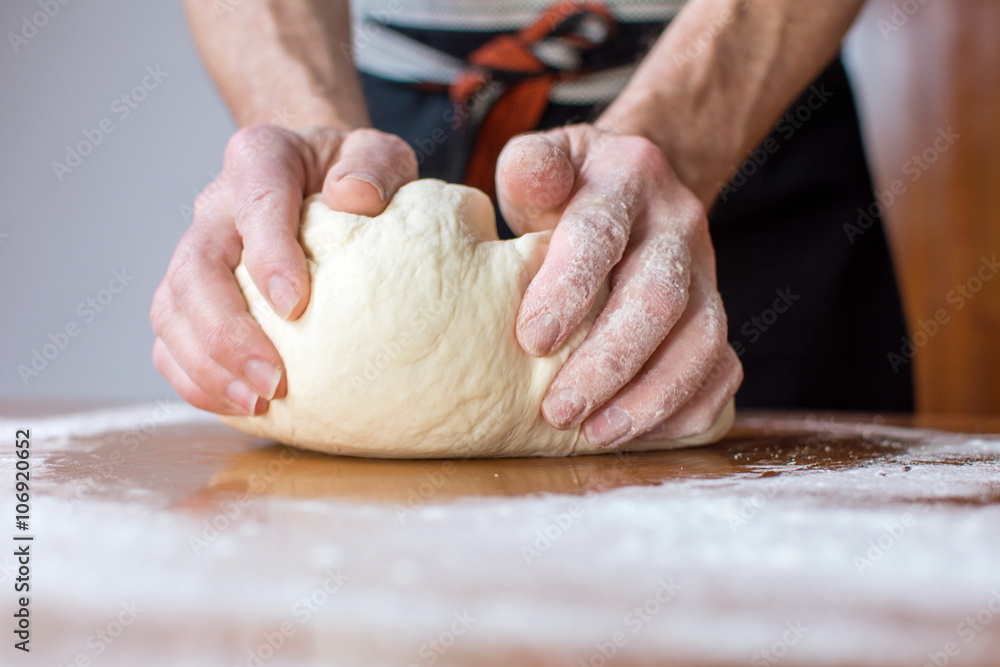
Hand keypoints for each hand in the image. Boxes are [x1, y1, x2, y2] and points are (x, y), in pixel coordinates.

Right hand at [151, 125, 417, 414]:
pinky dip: (194, 378)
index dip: (268, 255)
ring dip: (206, 365)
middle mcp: (216, 205)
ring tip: (256, 404)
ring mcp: (196, 250)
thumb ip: (374, 165)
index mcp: (261, 159)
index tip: (296, 307)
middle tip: (274, 381)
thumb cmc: (354, 171)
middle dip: (226, 331)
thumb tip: (356, 197)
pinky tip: (238, 407)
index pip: (256, 203)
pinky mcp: (190, 294)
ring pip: (171, 308)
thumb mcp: (379, 152)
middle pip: (195, 267)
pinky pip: (171, 339)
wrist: (317, 172)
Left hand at [496, 125, 741, 448]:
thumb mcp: (548, 161)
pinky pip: (722, 368)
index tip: (533, 340)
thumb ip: (533, 166)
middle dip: (609, 361)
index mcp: (627, 178)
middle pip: (658, 297)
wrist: (638, 187)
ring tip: (598, 435)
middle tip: (559, 410)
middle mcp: (677, 224)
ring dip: (650, 396)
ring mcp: (707, 272)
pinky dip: (688, 409)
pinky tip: (642, 436)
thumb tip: (531, 176)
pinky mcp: (715, 315)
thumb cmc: (572, 188)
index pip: (601, 233)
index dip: (570, 287)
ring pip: (701, 339)